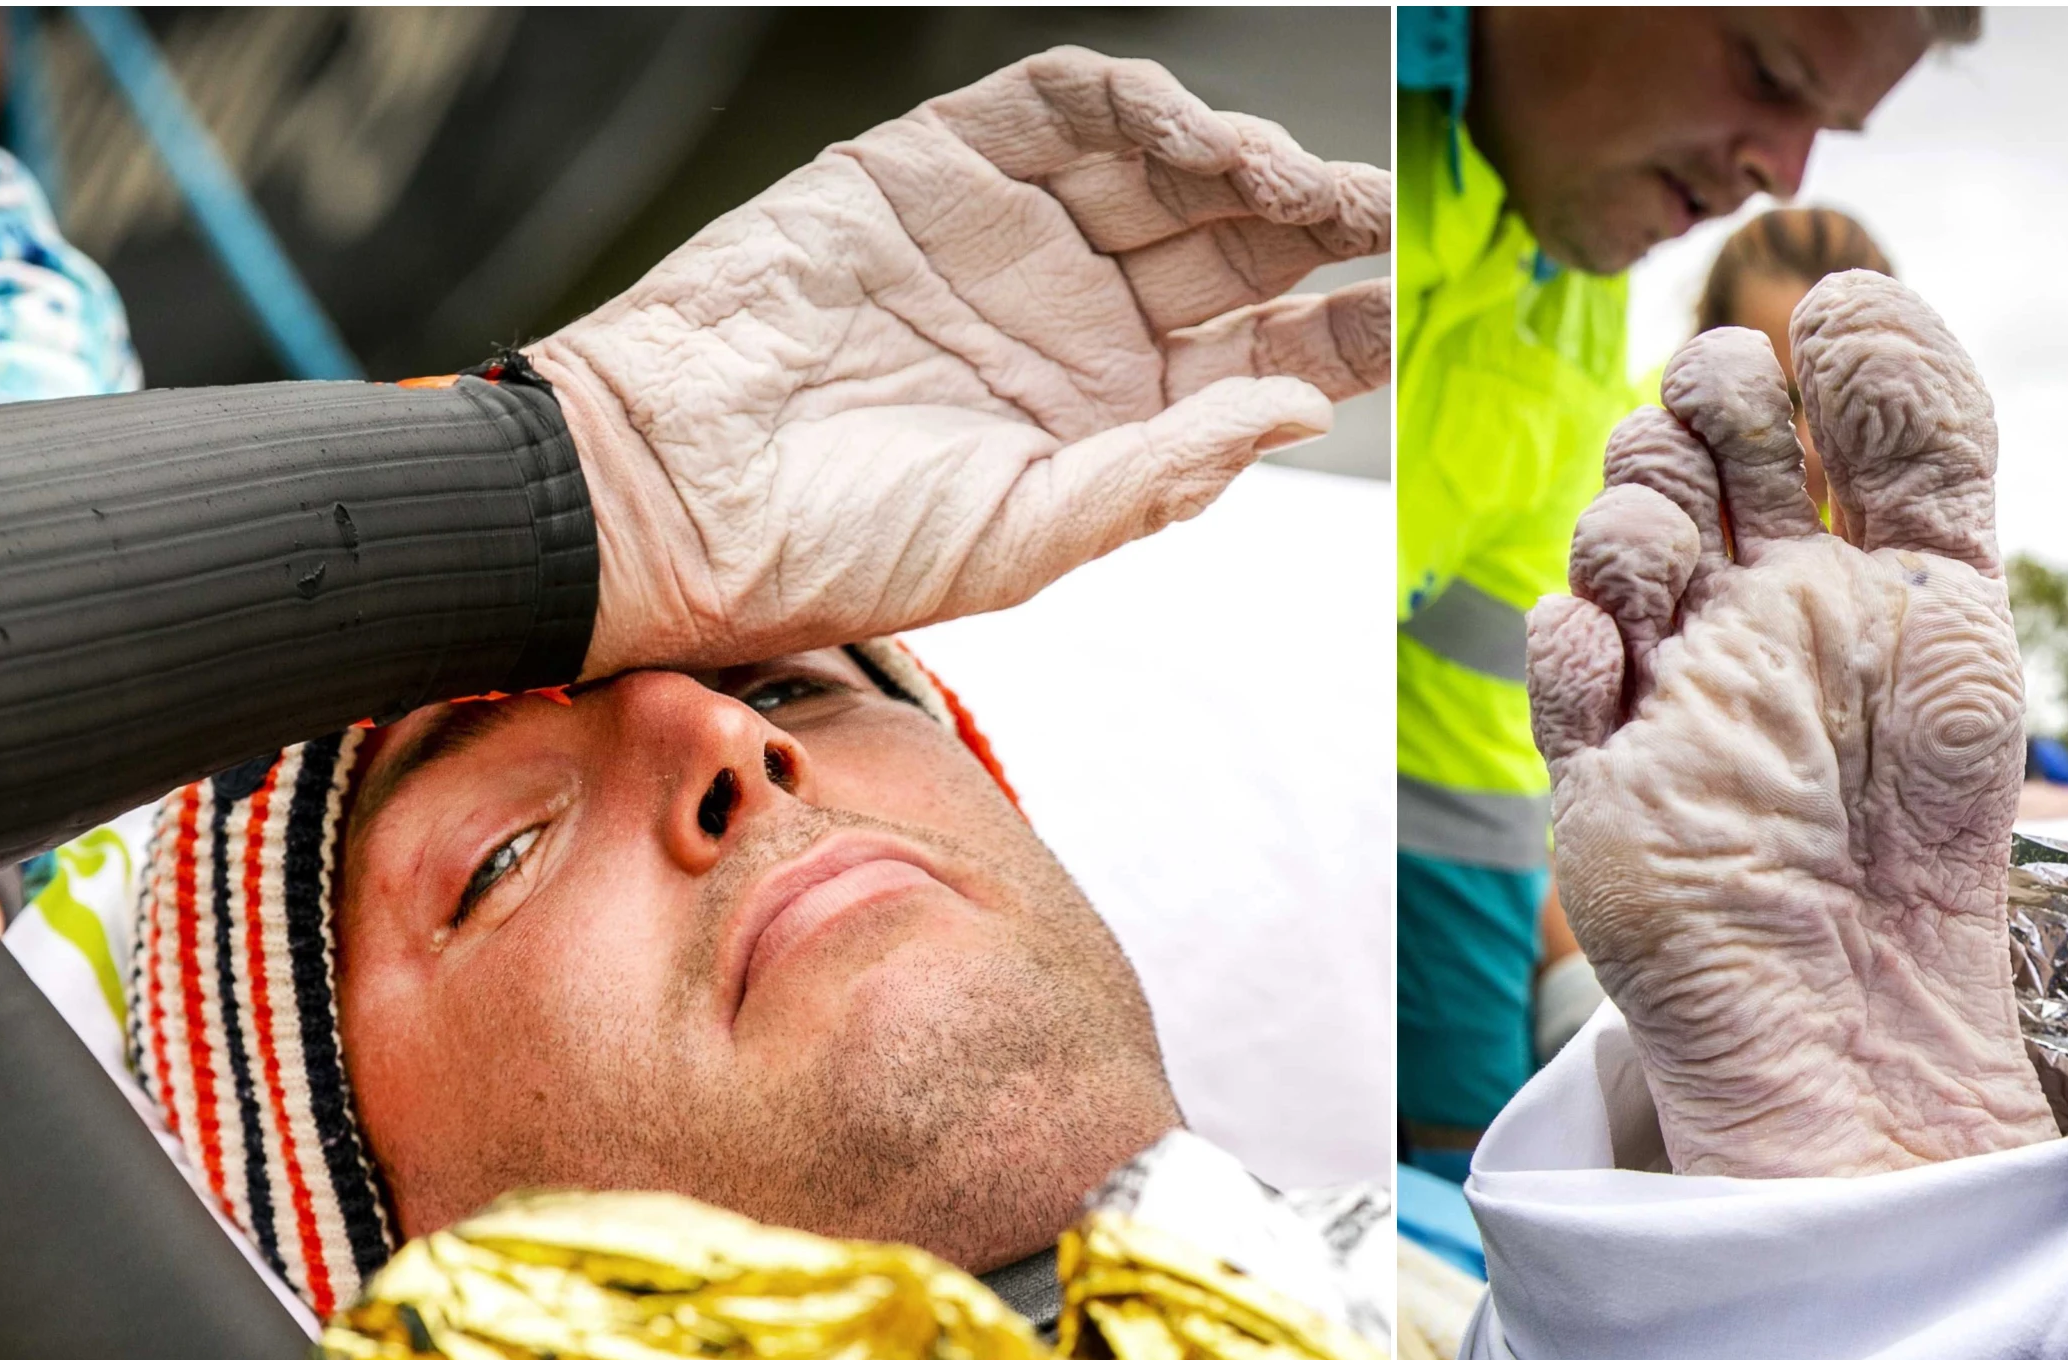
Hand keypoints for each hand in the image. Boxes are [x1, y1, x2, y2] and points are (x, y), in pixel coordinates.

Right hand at [536, 47, 1390, 676]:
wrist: (669, 493)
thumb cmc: (837, 547)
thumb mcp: (1027, 535)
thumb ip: (1166, 471)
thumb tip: (1301, 408)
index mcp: (1121, 418)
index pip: (1267, 356)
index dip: (1339, 326)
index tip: (1398, 307)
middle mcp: (1082, 321)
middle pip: (1237, 249)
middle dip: (1314, 225)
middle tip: (1376, 214)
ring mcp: (1014, 235)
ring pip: (1167, 169)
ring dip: (1239, 160)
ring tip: (1290, 179)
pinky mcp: (937, 164)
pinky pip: (1059, 108)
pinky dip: (1135, 104)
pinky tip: (1189, 132)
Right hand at [1529, 278, 2056, 1180]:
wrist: (1848, 1003)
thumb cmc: (1919, 820)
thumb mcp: (1953, 598)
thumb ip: (1919, 440)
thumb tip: (1847, 287)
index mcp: (1859, 566)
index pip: (1808, 416)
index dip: (1804, 362)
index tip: (1818, 340)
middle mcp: (1759, 611)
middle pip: (1692, 447)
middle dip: (1698, 409)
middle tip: (1725, 424)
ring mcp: (1672, 682)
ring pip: (1612, 529)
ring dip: (1635, 511)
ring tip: (1674, 564)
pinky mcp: (1600, 762)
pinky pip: (1557, 658)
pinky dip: (1578, 634)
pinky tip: (1626, 659)